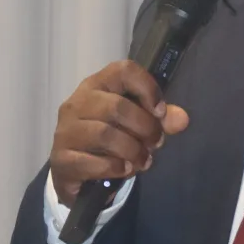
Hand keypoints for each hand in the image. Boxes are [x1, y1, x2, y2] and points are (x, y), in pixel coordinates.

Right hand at [49, 61, 189, 205]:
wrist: (76, 172)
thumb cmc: (109, 139)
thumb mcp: (137, 125)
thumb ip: (161, 120)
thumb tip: (182, 120)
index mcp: (97, 85)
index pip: (123, 70)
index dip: (147, 88)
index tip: (161, 112)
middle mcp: (77, 102)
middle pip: (117, 106)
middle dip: (145, 127)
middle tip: (156, 143)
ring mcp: (65, 131)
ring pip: (105, 134)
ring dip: (132, 150)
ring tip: (144, 161)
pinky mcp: (61, 159)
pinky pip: (92, 162)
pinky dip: (115, 168)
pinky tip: (124, 170)